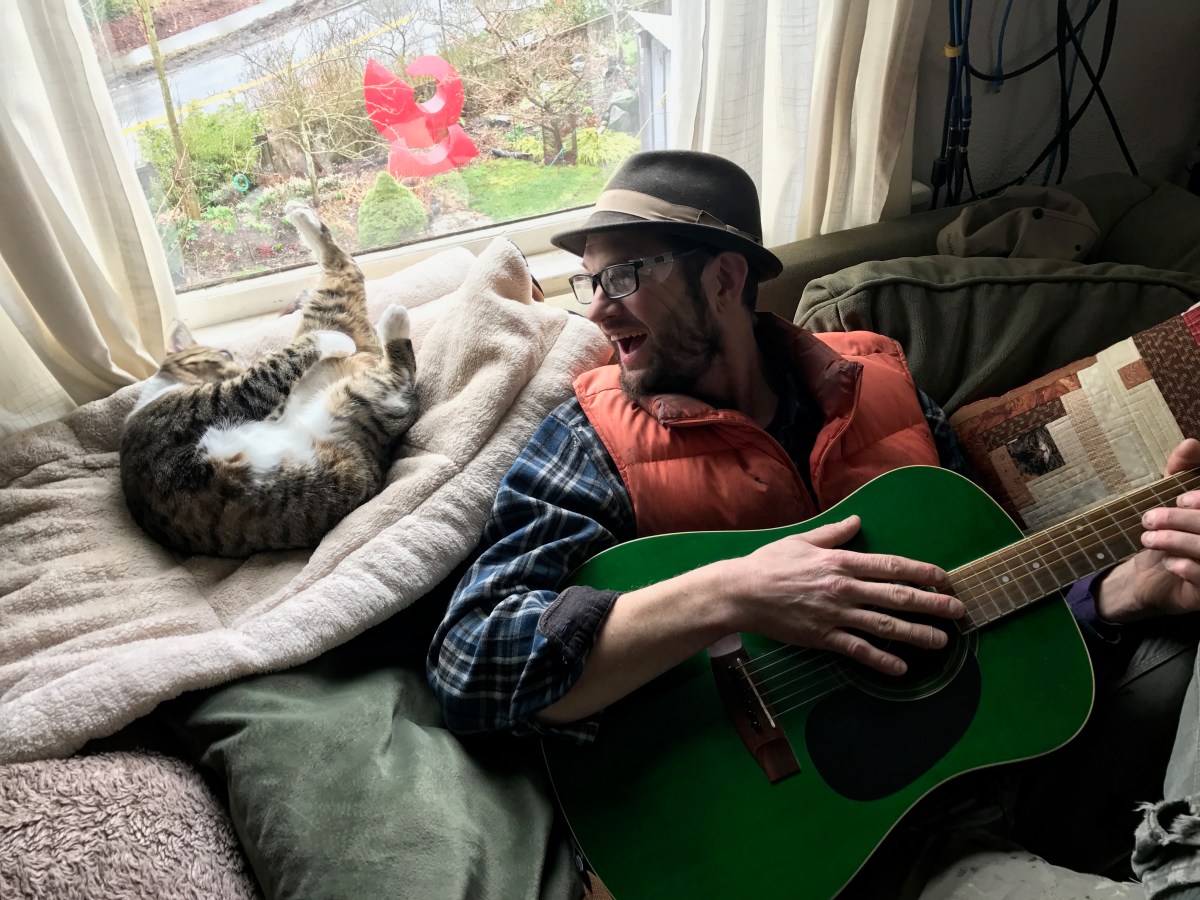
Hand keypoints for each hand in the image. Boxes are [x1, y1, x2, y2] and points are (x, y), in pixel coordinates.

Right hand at [727, 516, 963, 675]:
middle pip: (897, 596)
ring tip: (941, 641)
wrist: (740, 592)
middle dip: (932, 603)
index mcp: (841, 562)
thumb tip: (858, 522)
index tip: (944, 577)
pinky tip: (901, 667)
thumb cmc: (769, 564)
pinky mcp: (822, 637)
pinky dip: (881, 660)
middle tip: (958, 610)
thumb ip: (834, 534)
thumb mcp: (802, 540)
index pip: (891, 566)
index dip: (922, 572)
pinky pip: (858, 650)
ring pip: (885, 626)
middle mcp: (844, 588)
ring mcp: (834, 615)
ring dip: (917, 634)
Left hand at [1096, 438, 1199, 621]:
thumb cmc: (1168, 532)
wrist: (1151, 578)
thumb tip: (1189, 443)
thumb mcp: (1171, 497)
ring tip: (1150, 538)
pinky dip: (1187, 567)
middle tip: (1150, 519)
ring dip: (1177, 541)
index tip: (1181, 498)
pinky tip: (1169, 562)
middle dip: (1182, 520)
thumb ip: (1181, 471)